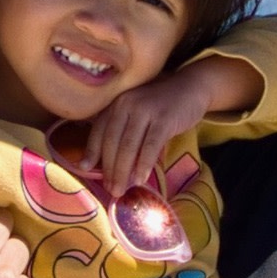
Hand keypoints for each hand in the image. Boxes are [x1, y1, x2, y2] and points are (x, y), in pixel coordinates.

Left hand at [79, 56, 259, 192]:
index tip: (85, 169)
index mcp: (117, 103)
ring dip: (123, 172)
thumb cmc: (161, 105)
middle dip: (109, 169)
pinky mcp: (164, 119)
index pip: (99, 130)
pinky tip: (141, 179)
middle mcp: (127, 104)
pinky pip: (150, 146)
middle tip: (110, 189)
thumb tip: (107, 162)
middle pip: (112, 142)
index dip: (91, 151)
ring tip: (121, 189)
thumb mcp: (137, 112)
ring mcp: (146, 110)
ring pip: (128, 146)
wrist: (191, 87)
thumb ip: (123, 130)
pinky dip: (144, 165)